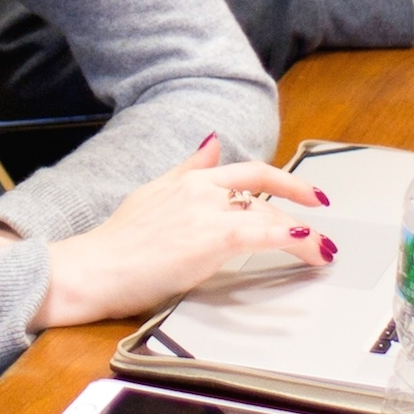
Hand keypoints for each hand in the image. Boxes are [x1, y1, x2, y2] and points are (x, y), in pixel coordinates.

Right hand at [34, 136, 332, 330]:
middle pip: (263, 192)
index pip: (248, 170)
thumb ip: (186, 169)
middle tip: (324, 222)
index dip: (284, 179)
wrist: (90, 270)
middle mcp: (202, 189)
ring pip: (268, 215)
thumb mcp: (151, 193)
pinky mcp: (212, 237)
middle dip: (299, 203)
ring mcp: (208, 212)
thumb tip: (211, 143)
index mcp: (190, 180)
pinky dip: (292, 237)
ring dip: (303, 234)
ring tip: (322, 250)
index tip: (309, 192)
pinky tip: (310, 245)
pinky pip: (264, 233)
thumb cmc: (115, 243)